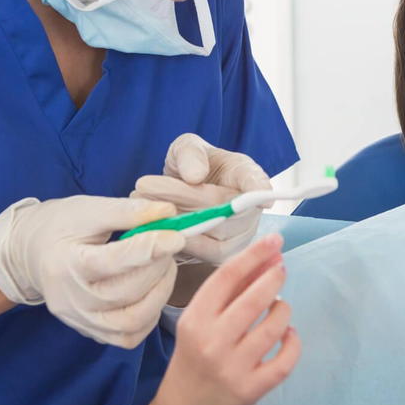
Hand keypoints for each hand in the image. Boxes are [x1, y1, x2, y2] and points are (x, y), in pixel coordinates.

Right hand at [0, 195, 184, 347]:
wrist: (32, 253)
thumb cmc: (61, 226)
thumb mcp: (89, 209)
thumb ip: (128, 211)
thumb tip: (168, 213)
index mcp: (66, 264)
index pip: (112, 262)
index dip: (149, 249)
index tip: (176, 235)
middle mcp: (71, 300)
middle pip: (125, 293)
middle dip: (158, 267)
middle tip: (171, 244)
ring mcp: (80, 321)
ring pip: (131, 322)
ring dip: (159, 294)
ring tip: (165, 266)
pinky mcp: (91, 332)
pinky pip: (128, 337)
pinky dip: (150, 315)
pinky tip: (153, 290)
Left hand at [133, 133, 272, 263]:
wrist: (181, 192)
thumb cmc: (191, 167)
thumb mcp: (187, 148)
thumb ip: (191, 154)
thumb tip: (194, 177)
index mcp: (245, 174)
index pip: (258, 182)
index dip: (260, 190)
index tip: (261, 196)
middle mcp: (251, 209)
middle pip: (226, 210)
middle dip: (182, 198)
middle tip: (144, 184)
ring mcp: (240, 236)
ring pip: (214, 235)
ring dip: (176, 220)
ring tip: (142, 202)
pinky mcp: (222, 256)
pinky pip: (202, 253)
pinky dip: (177, 239)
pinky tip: (153, 224)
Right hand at [144, 234, 298, 404]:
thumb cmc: (196, 352)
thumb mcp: (202, 319)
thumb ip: (232, 289)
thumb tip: (269, 255)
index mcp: (195, 319)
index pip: (227, 277)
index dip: (254, 254)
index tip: (275, 239)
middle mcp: (212, 342)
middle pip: (254, 299)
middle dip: (274, 277)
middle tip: (281, 269)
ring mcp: (232, 368)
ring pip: (274, 327)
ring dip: (284, 309)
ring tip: (280, 307)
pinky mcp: (251, 389)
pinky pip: (285, 360)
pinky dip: (293, 342)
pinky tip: (288, 335)